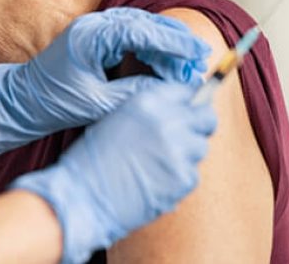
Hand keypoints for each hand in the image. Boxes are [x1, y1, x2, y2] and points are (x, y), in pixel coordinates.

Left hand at [0, 8, 210, 152]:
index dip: (173, 42)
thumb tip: (169, 90)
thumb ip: (134, 93)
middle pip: (145, 23)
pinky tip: (165, 63)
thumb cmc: (52, 103)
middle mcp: (93, 25)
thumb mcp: (98, 104)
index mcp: (91, 36)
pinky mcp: (95, 39)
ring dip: (165, 44)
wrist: (21, 101)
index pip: (142, 31)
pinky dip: (151, 47)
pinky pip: (130, 36)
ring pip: (140, 28)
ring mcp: (94, 29)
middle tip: (200, 58)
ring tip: (188, 63)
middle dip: (175, 41)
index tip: (197, 53)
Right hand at [11, 79, 216, 263]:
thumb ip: (150, 111)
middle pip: (206, 117)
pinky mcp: (183, 179)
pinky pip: (192, 174)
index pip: (188, 91)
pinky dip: (178, 180)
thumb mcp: (117, 119)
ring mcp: (179, 151)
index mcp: (148, 102)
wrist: (82, 197)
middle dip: (199, 126)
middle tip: (185, 138)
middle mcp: (168, 122)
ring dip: (186, 155)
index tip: (187, 112)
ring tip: (159, 165)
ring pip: (200, 147)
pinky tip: (156, 182)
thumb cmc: (92, 160)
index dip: (188, 103)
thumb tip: (179, 111)